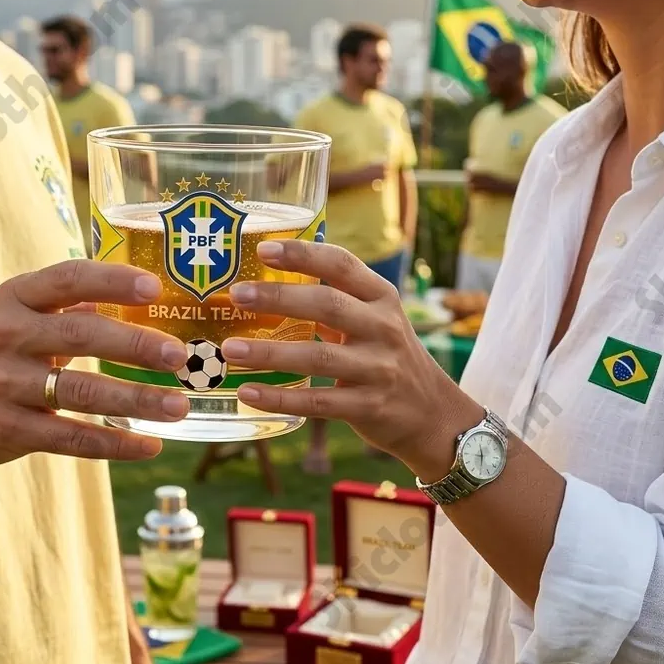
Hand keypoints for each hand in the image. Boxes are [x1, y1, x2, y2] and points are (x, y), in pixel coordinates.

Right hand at [0, 260, 189, 466]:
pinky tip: (149, 445)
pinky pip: (70, 438)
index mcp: (15, 300)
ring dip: (136, 401)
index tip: (153, 287)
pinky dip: (113, 444)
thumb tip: (132, 296)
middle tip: (178, 356)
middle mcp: (8, 336)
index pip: (67, 279)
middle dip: (135, 345)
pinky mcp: (8, 429)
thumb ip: (66, 307)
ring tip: (177, 406)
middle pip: (81, 335)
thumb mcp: (14, 315)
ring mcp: (5, 385)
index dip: (111, 280)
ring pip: (81, 392)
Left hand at [220, 241, 481, 477]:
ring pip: (319, 357)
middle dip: (279, 298)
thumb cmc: (386, 356)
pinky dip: (280, 398)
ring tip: (230, 350)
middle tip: (237, 294)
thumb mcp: (375, 319)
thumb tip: (266, 282)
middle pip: (328, 306)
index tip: (264, 249)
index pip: (342, 265)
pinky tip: (248, 394)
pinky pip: (318, 402)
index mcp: (382, 297)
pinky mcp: (368, 407)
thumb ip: (334, 300)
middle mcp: (384, 328)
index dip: (303, 255)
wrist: (432, 414)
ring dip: (270, 354)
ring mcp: (378, 369)